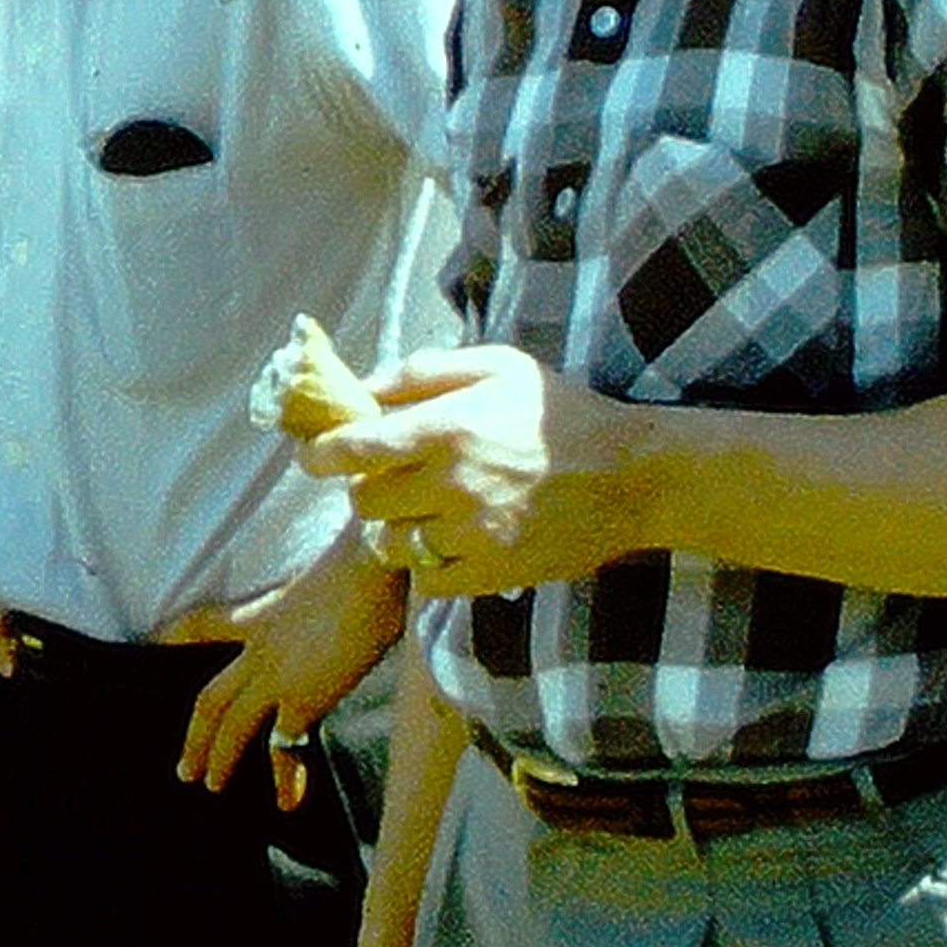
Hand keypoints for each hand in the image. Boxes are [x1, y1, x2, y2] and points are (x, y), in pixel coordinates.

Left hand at [173, 537, 408, 807]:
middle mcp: (260, 647)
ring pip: (230, 725)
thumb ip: (324, 606)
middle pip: (211, 697)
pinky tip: (287, 802)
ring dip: (218, 758)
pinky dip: (285, 777)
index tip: (155, 644)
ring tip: (211, 785)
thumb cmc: (368, 566)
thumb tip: (353, 609)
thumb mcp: (328, 584)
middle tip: (185, 768)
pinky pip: (284, 747)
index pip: (206, 624)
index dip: (176, 636)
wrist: (374, 565)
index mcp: (264, 616)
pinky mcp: (302, 696)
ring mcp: (276, 673)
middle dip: (195, 735)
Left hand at [306, 343, 650, 601]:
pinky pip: (428, 580)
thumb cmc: (561, 413)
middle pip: (364, 500)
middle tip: (383, 479)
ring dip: (391, 528)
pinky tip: (445, 542)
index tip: (314, 455)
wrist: (633, 475)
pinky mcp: (493, 571)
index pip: (353, 449)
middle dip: (363, 488)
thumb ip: (423, 372)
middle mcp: (451, 483)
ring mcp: (471, 533)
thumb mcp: (497, 366)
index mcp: (446, 428)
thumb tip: (364, 385)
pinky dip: (426, 565)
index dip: (320, 454)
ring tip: (417, 512)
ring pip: (389, 543)